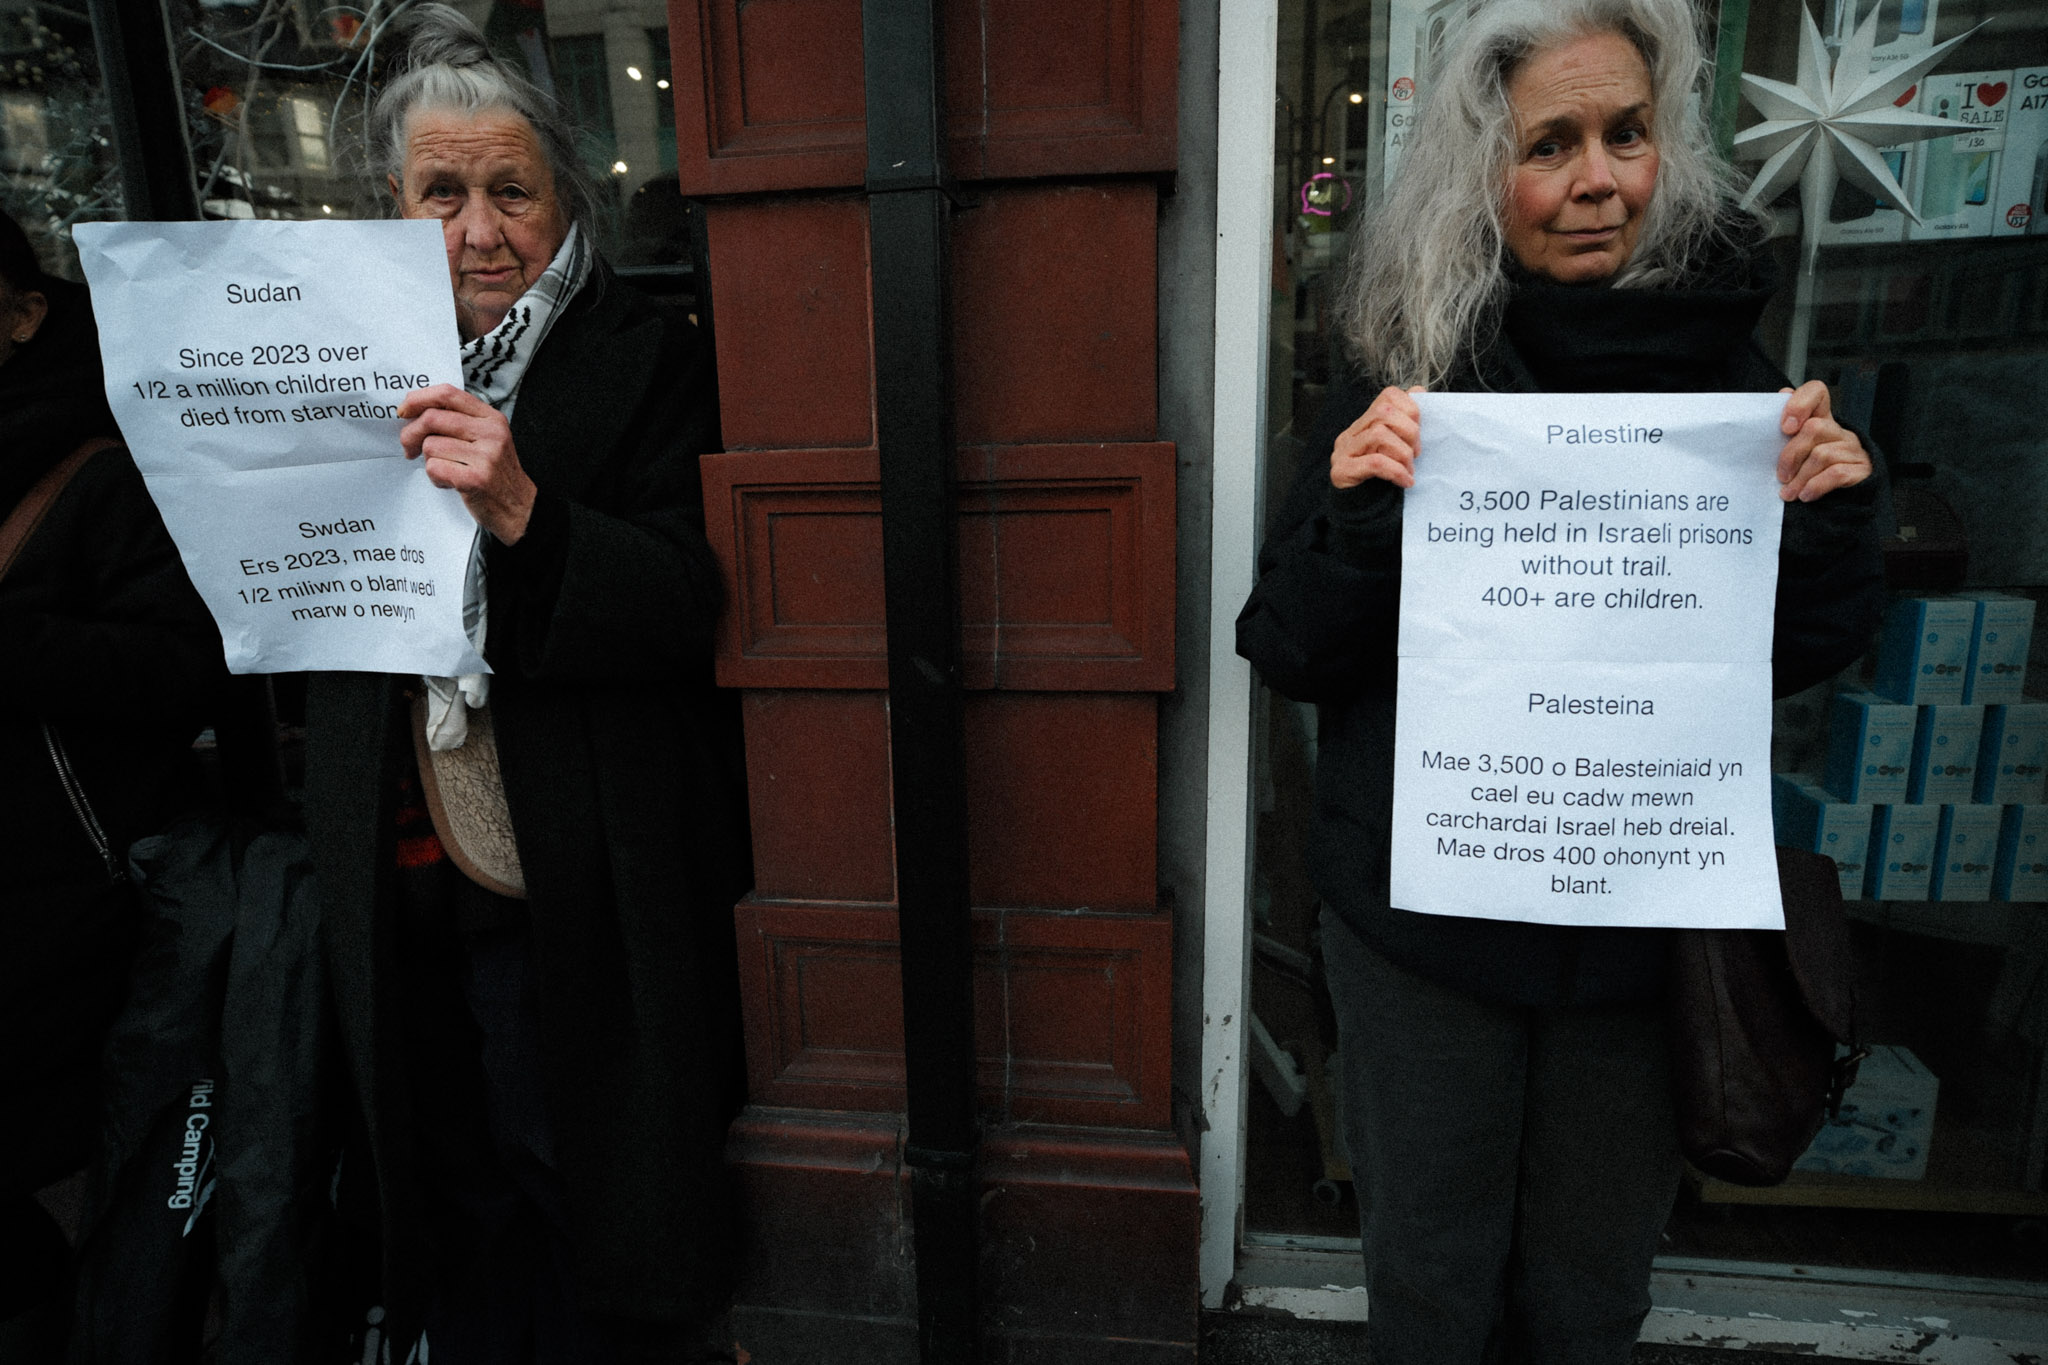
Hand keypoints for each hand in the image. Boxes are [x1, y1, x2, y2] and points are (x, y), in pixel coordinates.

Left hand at [398, 384, 537, 543]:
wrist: (519, 508)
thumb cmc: (495, 473)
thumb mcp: (487, 438)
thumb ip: (459, 421)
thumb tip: (414, 413)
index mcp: (491, 418)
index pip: (447, 394)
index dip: (419, 399)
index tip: (404, 411)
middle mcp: (491, 433)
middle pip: (432, 418)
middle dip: (410, 434)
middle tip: (409, 447)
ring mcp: (486, 456)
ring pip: (430, 445)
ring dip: (428, 460)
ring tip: (444, 469)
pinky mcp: (476, 479)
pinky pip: (435, 468)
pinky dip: (434, 477)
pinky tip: (449, 482)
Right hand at [1331, 386, 1425, 489]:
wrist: (1360, 517)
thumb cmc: (1382, 483)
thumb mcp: (1397, 450)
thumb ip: (1406, 423)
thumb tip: (1420, 391)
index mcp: (1364, 424)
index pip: (1387, 397)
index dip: (1410, 409)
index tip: (1421, 432)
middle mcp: (1350, 434)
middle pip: (1383, 412)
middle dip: (1409, 431)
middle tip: (1417, 454)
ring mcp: (1342, 452)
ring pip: (1378, 434)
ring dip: (1403, 453)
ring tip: (1409, 470)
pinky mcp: (1341, 472)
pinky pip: (1375, 462)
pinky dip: (1396, 471)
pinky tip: (1405, 482)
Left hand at [1776, 381, 1871, 502]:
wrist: (1845, 502)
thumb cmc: (1809, 475)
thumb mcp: (1794, 455)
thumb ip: (1783, 437)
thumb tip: (1777, 403)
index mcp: (1820, 421)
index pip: (1816, 392)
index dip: (1800, 403)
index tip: (1785, 428)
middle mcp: (1839, 431)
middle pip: (1814, 428)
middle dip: (1791, 455)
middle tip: (1781, 476)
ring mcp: (1853, 450)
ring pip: (1822, 454)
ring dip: (1800, 477)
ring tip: (1788, 493)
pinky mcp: (1862, 470)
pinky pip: (1836, 473)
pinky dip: (1816, 486)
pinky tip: (1806, 496)